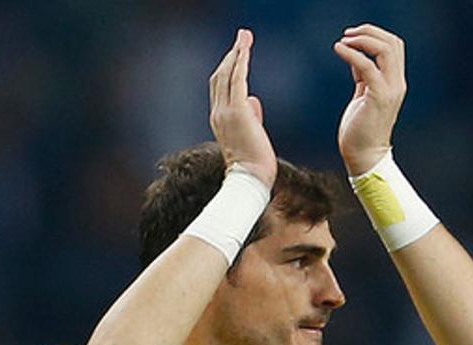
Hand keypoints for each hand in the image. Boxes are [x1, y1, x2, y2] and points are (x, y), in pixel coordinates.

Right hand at [208, 29, 276, 187]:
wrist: (250, 178)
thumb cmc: (254, 162)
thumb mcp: (251, 134)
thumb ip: (251, 116)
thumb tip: (254, 100)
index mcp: (220, 118)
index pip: (221, 87)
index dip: (228, 69)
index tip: (237, 54)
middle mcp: (218, 112)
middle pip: (220, 76)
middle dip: (232, 55)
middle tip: (242, 38)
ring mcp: (225, 111)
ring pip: (227, 74)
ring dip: (237, 54)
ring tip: (244, 37)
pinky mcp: (237, 111)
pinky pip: (238, 80)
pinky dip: (241, 63)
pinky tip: (246, 50)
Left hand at [333, 24, 406, 174]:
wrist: (365, 156)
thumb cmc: (361, 129)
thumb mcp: (364, 95)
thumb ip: (364, 76)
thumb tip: (355, 56)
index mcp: (395, 83)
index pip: (394, 47)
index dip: (375, 35)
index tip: (353, 37)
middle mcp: (396, 84)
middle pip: (392, 43)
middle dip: (369, 32)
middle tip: (348, 35)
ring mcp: (390, 90)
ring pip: (385, 50)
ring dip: (362, 40)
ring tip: (344, 41)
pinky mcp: (378, 97)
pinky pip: (366, 66)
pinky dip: (351, 53)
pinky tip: (338, 49)